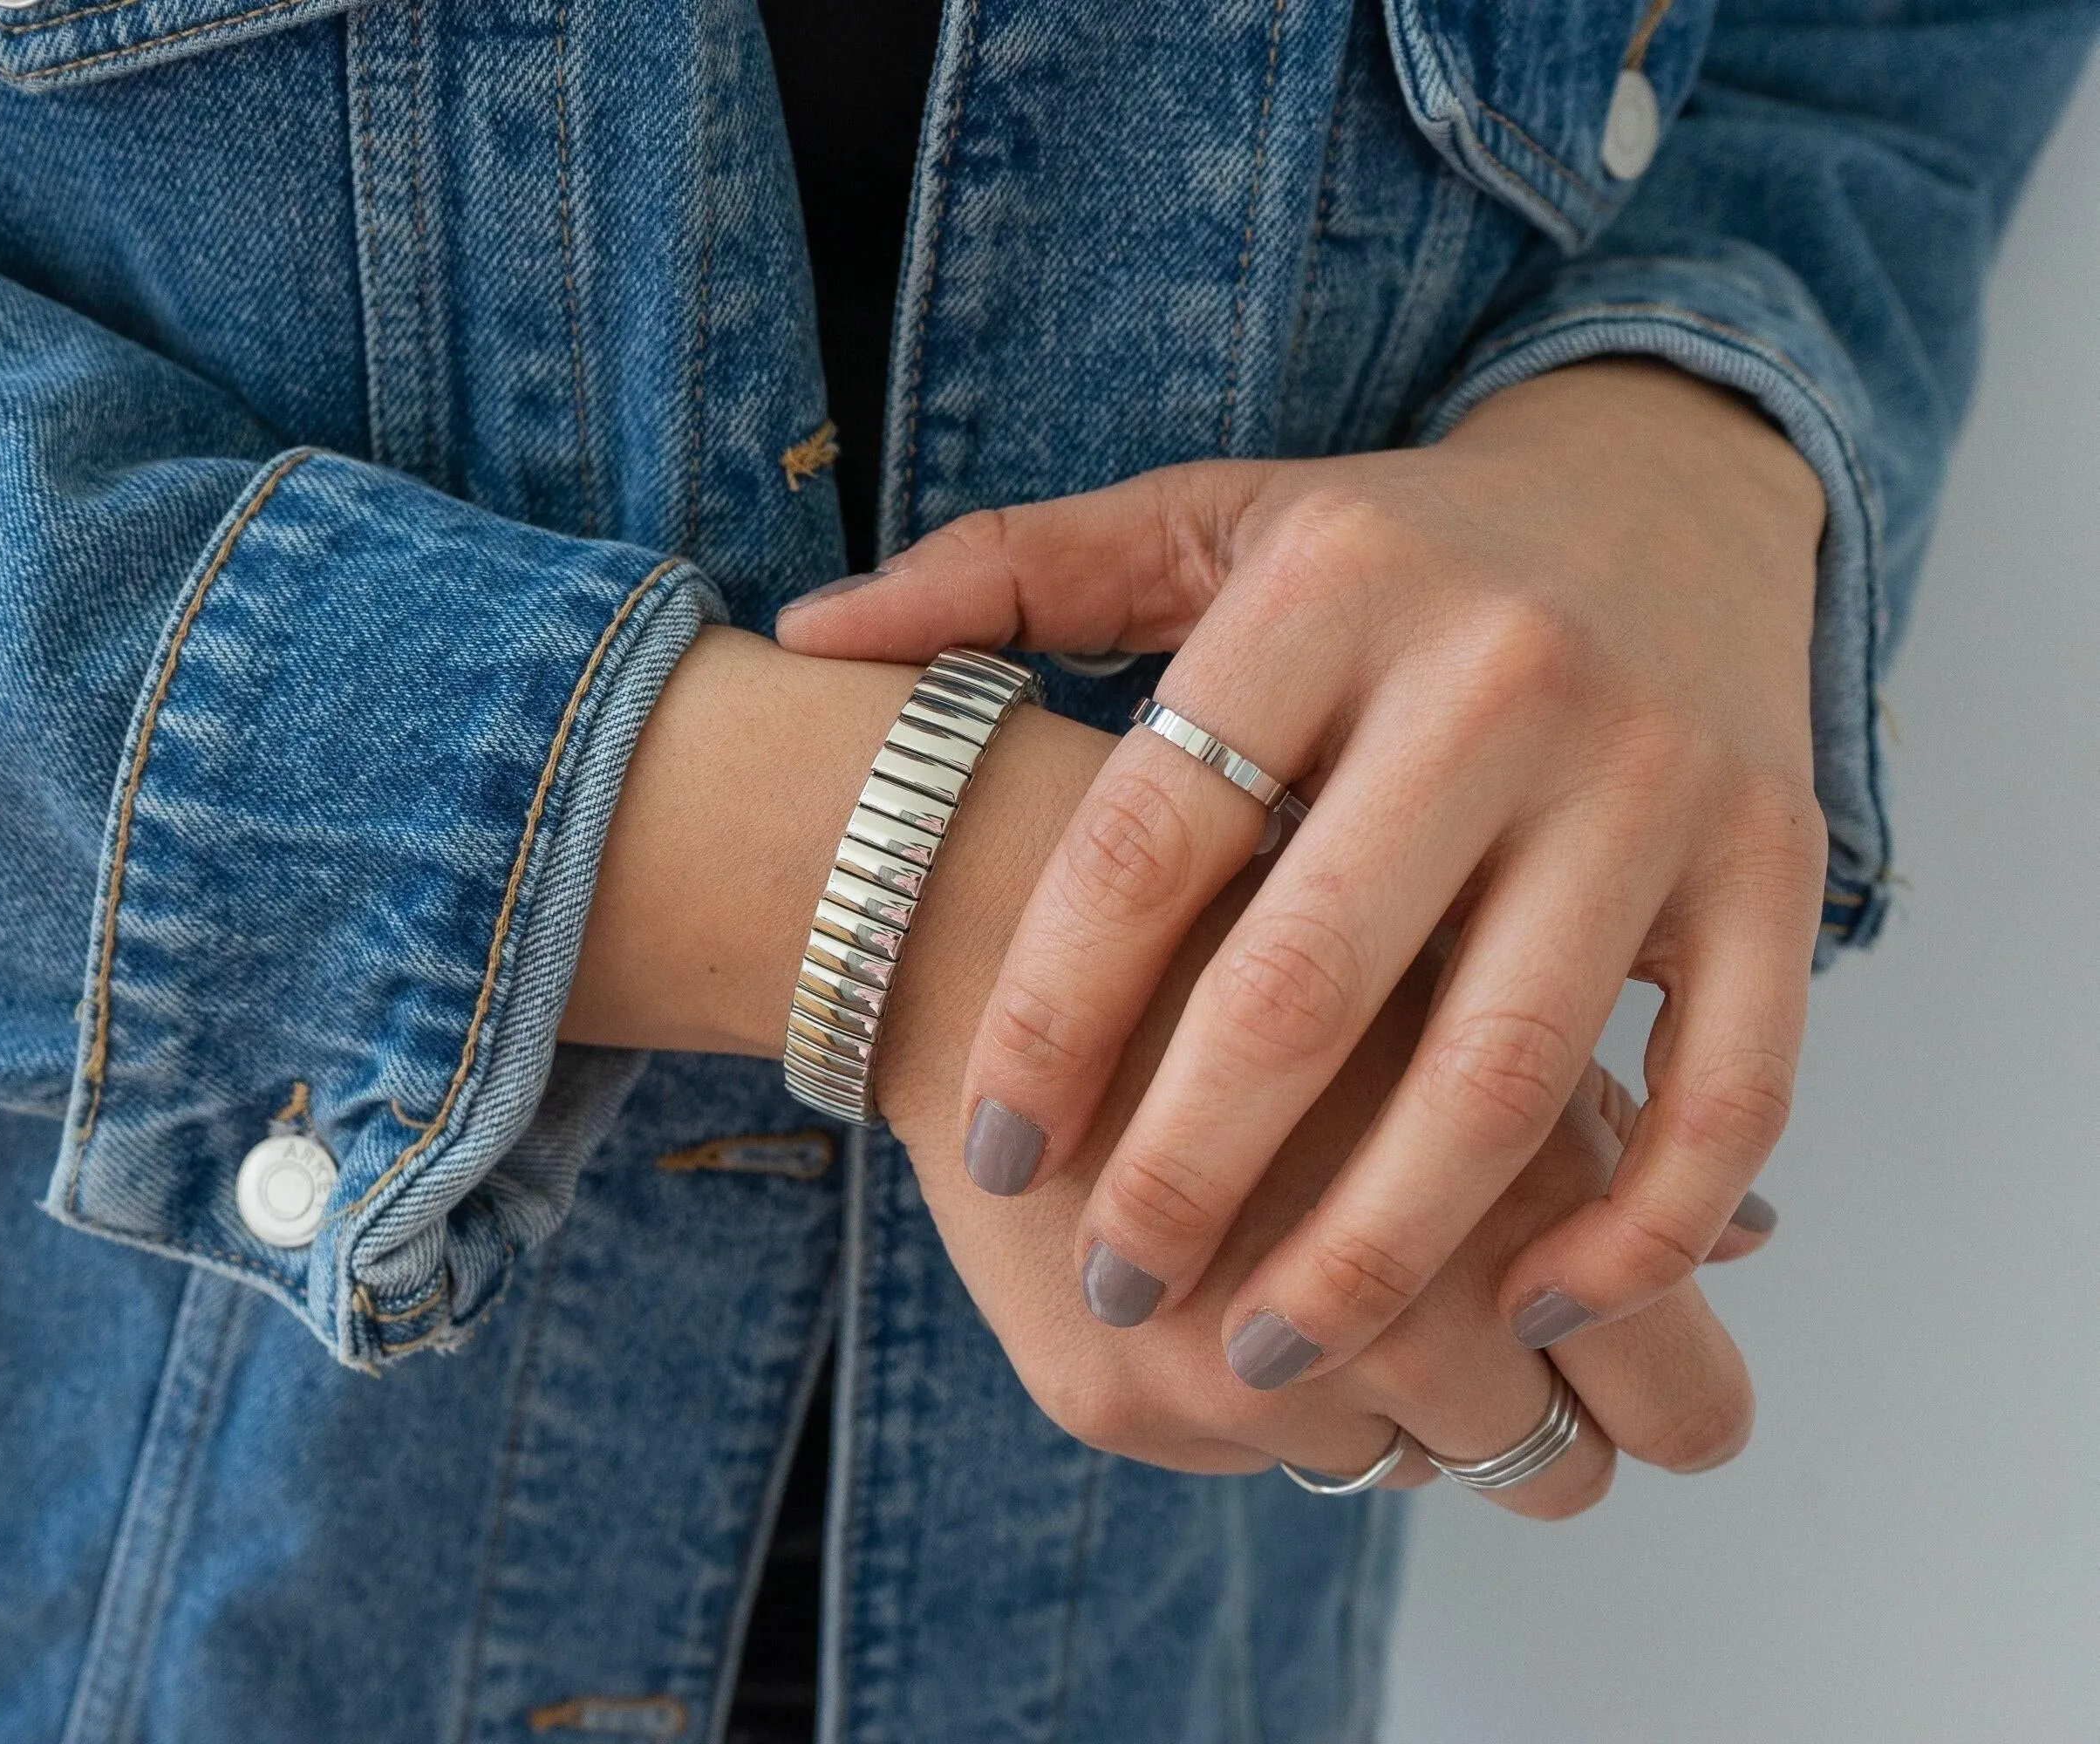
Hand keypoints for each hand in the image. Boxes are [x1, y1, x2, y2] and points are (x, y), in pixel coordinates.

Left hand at [777, 359, 1824, 1378]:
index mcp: (1330, 591)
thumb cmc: (1394, 550)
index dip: (1053, 1019)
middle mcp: (1502, 678)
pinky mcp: (1782, 863)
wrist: (1670, 494)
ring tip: (1264, 1353)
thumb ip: (1012, 574)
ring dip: (1376, 1250)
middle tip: (1110, 1289)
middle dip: (1185, 1173)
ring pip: (1506, 1071)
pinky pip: (1732, 1090)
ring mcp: (1657, 779)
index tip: (989, 1153)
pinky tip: (1518, 1310)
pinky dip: (1634, 1229)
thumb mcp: (1210, 523)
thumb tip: (808, 640)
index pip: (1149, 839)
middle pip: (1310, 983)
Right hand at [882, 851, 1762, 1514]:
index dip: (1685, 1392)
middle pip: (1544, 1470)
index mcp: (1507, 1189)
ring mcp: (1231, 1383)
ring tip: (1320, 1237)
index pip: (1679, 1404)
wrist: (978, 906)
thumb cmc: (1246, 894)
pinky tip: (1226, 1240)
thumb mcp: (1462, 972)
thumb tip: (1743, 1242)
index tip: (1650, 1366)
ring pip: (1391, 1465)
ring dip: (1387, 1389)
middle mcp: (1382, 1321)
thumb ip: (1601, 1122)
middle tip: (1488, 1311)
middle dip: (1536, 1404)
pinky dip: (1261, 1380)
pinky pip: (1250, 1453)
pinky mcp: (1110, 1405)